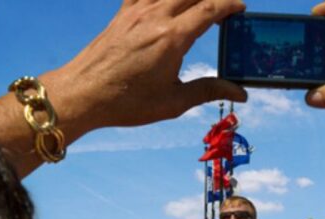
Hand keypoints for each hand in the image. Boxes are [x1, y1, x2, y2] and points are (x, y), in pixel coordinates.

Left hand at [54, 0, 247, 130]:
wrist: (83, 93)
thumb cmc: (126, 102)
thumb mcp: (173, 102)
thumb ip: (209, 90)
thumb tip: (239, 92)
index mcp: (172, 38)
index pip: (210, 8)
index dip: (229, 4)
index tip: (241, 8)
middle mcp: (156, 17)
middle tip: (225, 8)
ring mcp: (137, 11)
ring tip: (200, 5)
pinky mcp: (123, 13)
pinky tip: (166, 2)